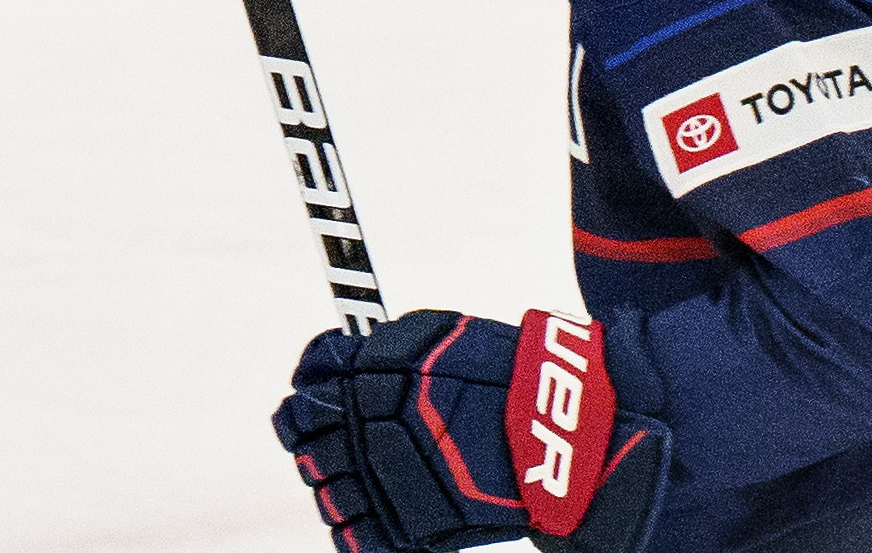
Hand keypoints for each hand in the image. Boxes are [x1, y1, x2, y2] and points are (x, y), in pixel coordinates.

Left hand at [272, 309, 668, 552]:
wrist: (564, 431)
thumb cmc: (505, 375)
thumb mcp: (434, 338)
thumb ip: (374, 351)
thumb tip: (323, 363)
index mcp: (374, 378)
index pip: (307, 390)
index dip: (308, 394)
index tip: (312, 396)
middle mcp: (372, 430)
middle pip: (307, 442)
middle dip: (313, 439)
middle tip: (325, 439)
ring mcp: (389, 482)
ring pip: (328, 492)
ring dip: (332, 483)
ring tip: (352, 478)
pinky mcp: (411, 527)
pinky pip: (355, 537)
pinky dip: (354, 528)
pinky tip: (366, 514)